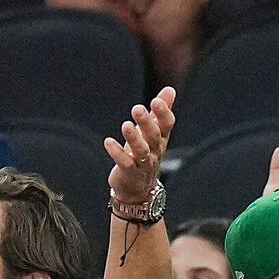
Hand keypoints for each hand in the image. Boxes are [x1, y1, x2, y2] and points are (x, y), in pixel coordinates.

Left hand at [109, 85, 176, 205]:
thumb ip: (161, 112)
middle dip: (146, 123)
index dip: (163, 114)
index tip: (156, 100)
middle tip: (137, 109)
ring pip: (141, 150)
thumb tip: (170, 90)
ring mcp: (143, 163)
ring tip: (126, 125)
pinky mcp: (129, 173)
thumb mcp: (153, 132)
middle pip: (153, 136)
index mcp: (161, 139)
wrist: (138, 189)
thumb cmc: (145, 154)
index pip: (167, 125)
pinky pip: (125, 163)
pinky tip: (108, 142)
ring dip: (134, 138)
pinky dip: (117, 153)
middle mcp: (155, 151)